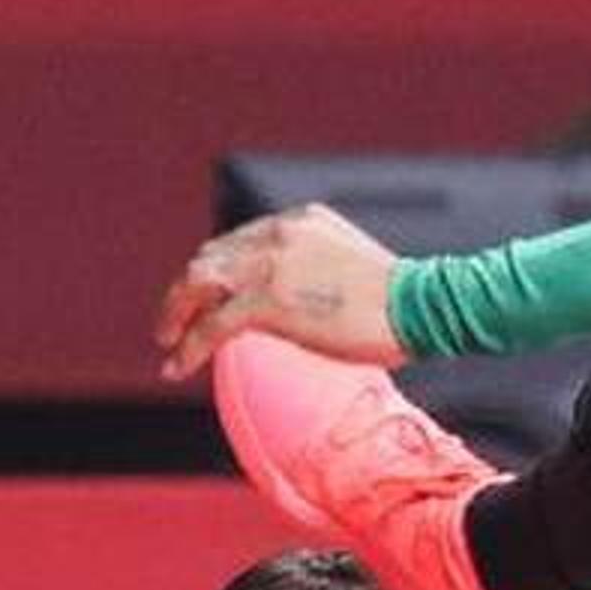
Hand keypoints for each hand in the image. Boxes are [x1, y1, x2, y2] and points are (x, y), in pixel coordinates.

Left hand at [154, 203, 406, 380]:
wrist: (423, 305)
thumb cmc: (402, 299)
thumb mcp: (351, 265)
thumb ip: (317, 270)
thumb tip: (301, 304)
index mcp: (299, 221)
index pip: (239, 242)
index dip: (216, 271)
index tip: (209, 297)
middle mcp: (277, 235)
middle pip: (209, 258)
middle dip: (186, 291)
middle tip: (173, 321)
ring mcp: (269, 266)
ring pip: (197, 285)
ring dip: (175, 314)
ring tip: (166, 341)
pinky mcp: (266, 302)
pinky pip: (211, 326)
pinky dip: (188, 348)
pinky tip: (176, 368)